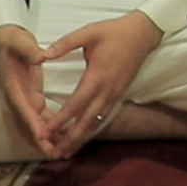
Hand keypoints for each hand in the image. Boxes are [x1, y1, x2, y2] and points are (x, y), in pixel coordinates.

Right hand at [0, 25, 55, 157]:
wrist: (5, 38)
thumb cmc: (12, 40)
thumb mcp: (20, 41)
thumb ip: (29, 50)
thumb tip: (40, 57)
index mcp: (13, 85)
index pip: (23, 108)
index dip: (32, 123)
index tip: (42, 136)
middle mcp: (17, 95)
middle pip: (27, 122)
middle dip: (39, 139)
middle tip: (54, 153)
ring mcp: (23, 97)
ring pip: (33, 122)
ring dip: (45, 137)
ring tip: (59, 151)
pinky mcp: (30, 96)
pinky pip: (39, 115)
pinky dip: (49, 126)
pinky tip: (61, 135)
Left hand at [41, 10, 163, 156]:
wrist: (143, 33)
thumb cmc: (115, 32)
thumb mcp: (89, 32)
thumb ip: (65, 43)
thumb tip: (43, 54)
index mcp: (97, 76)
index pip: (75, 104)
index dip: (60, 120)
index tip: (45, 132)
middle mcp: (106, 90)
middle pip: (86, 121)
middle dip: (70, 138)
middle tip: (55, 153)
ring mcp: (114, 94)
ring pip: (96, 122)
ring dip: (81, 138)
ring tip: (66, 151)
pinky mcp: (119, 94)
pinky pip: (103, 116)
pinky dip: (91, 128)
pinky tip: (83, 135)